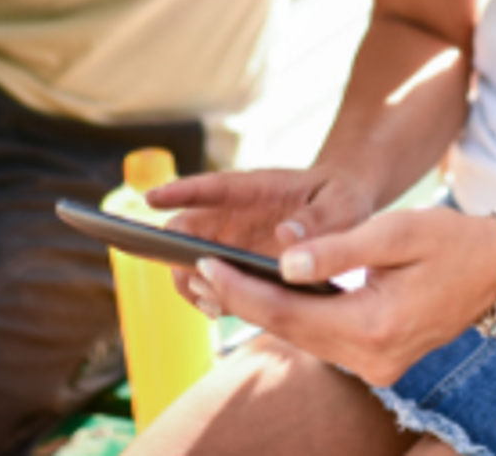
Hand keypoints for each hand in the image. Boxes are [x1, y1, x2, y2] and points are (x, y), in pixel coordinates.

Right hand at [147, 166, 376, 298]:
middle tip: (199, 280)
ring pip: (192, 256)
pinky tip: (222, 310)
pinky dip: (209, 294)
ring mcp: (233, 237)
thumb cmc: (341, 196)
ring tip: (212, 304)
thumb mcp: (341, 203)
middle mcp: (235, 212)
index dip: (181, 190)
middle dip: (178, 253)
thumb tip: (286, 237)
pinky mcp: (238, 261)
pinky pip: (213, 278)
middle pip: (188, 227)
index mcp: (257, 188)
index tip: (151, 197)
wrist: (344, 208)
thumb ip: (319, 219)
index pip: (213, 186)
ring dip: (190, 280)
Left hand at [184, 207, 495, 386]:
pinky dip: (295, 318)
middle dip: (243, 300)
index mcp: (376, 327)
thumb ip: (338, 248)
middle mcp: (373, 360)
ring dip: (265, 310)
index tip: (205, 265)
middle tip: (200, 269)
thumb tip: (283, 262)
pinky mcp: (379, 363)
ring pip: (304, 339)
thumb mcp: (395, 231)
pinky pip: (324, 340)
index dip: (242, 291)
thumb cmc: (450, 241)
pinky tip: (272, 294)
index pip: (288, 313)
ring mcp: (377, 368)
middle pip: (289, 331)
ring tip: (224, 278)